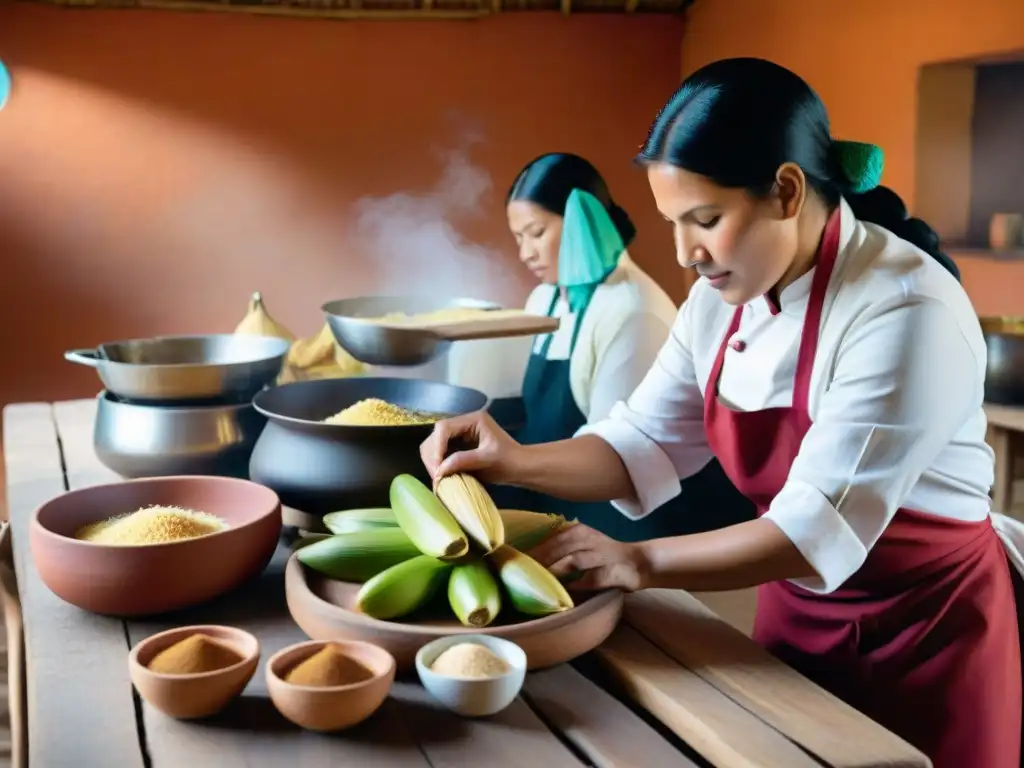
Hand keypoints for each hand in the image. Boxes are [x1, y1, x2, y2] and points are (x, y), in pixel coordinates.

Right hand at [419, 411, 524, 483]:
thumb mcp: (488, 459)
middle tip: (436, 476)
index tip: (437, 468)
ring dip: (432, 460)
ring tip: (438, 478)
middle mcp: (464, 423)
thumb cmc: (509, 462)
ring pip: (434, 443)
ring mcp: (459, 434)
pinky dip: (437, 464)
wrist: (520, 468)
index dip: (437, 447)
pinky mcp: (458, 446)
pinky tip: (441, 475)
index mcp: (473, 419)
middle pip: (436, 434)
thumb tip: (440, 469)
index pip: (444, 428)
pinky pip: (440, 453)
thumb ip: (464, 460)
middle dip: (432, 455)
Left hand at [529, 524, 650, 592]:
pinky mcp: (612, 572)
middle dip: (539, 562)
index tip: (514, 563)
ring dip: (554, 572)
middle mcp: (588, 539)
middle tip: (521, 576)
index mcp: (578, 531)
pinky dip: (575, 586)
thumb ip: (559, 551)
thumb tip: (528, 563)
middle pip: (558, 549)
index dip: (532, 551)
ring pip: (573, 561)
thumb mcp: (581, 547)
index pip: (549, 540)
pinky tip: (564, 594)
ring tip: (538, 584)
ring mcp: (602, 554)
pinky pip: (590, 580)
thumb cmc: (603, 556)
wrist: (640, 562)